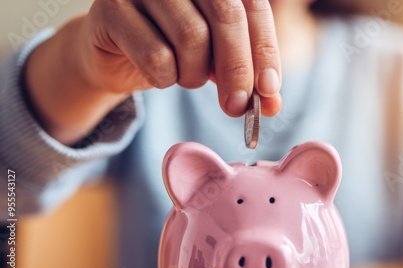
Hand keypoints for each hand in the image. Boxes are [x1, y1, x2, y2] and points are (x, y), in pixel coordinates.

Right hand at [82, 0, 281, 116]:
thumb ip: (245, 77)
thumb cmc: (172, 50)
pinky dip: (164, 79)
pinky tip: (159, 76)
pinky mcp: (112, 8)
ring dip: (195, 74)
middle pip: (225, 14)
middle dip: (237, 68)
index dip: (264, 49)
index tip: (269, 90)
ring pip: (191, 36)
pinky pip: (155, 55)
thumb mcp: (215, 61)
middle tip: (237, 106)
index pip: (252, 5)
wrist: (114, 54)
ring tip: (186, 78)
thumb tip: (272, 104)